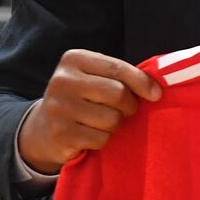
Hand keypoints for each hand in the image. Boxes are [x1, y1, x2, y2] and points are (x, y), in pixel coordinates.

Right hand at [17, 48, 162, 174]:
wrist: (43, 128)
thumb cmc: (82, 98)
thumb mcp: (95, 77)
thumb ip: (121, 76)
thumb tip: (156, 90)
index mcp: (74, 59)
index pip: (117, 68)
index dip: (142, 82)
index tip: (156, 94)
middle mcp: (62, 81)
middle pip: (117, 94)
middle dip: (129, 106)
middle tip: (124, 111)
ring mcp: (58, 108)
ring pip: (112, 119)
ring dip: (116, 125)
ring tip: (103, 122)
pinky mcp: (60, 134)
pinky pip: (101, 139)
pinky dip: (103, 140)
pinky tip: (90, 135)